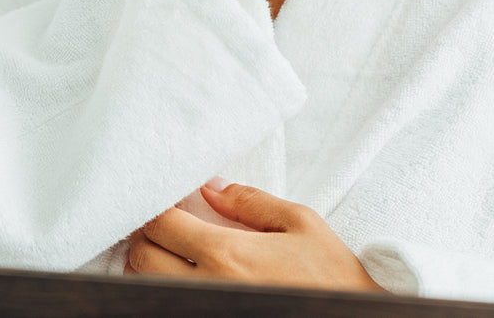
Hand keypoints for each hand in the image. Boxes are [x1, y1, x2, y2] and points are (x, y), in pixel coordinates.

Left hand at [123, 180, 387, 293]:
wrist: (352, 316)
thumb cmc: (331, 278)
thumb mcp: (300, 224)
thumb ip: (250, 202)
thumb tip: (212, 188)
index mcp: (226, 255)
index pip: (161, 224)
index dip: (157, 207)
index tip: (167, 201)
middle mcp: (206, 289)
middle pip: (141, 257)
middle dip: (146, 236)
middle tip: (165, 225)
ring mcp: (205, 311)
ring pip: (146, 288)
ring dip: (150, 266)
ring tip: (173, 252)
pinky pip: (167, 307)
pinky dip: (165, 291)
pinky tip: (184, 278)